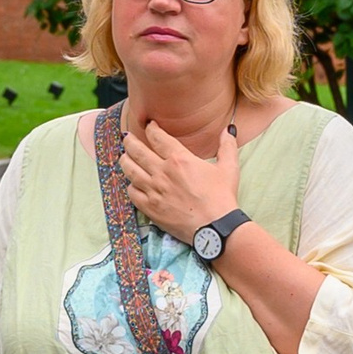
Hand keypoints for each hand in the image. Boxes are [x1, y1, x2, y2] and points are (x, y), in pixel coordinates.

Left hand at [118, 119, 239, 244]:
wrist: (215, 227)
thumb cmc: (222, 197)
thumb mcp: (228, 168)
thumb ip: (226, 146)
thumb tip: (228, 129)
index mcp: (179, 159)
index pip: (157, 137)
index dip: (151, 128)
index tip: (149, 125)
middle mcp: (162, 172)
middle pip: (137, 150)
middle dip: (129, 141)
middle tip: (127, 137)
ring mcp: (153, 190)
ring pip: (129, 170)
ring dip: (125, 160)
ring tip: (124, 156)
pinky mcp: (150, 208)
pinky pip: (132, 193)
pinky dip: (130, 185)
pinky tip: (132, 183)